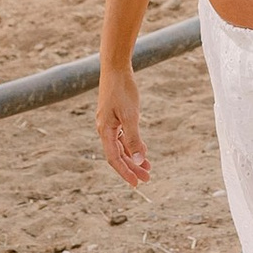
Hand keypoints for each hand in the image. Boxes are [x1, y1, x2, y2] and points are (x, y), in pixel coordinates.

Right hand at [95, 64, 149, 187]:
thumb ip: (134, 138)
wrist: (116, 68)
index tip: (136, 184)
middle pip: (118, 155)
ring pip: (121, 147)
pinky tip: (143, 150)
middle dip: (132, 168)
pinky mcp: (114, 117)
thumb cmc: (122, 90)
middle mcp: (104, 129)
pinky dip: (132, 145)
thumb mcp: (131, 116)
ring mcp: (109, 123)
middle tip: (147, 179)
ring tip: (148, 168)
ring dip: (134, 158)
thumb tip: (139, 159)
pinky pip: (122, 137)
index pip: (114, 158)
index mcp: (105, 130)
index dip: (125, 172)